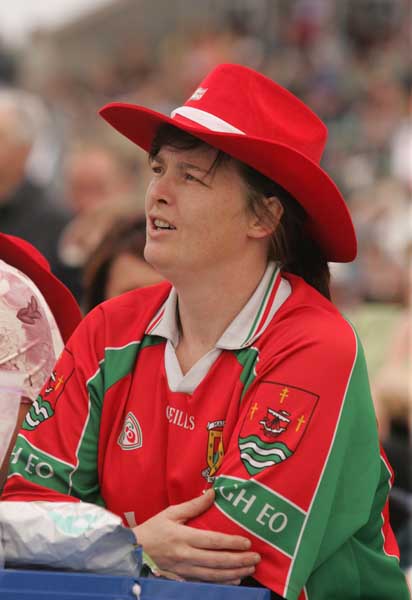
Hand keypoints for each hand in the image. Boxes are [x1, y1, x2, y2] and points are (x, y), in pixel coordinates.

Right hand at [133, 489, 259, 583]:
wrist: (134, 551)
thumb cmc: (153, 529)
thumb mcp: (170, 513)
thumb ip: (193, 505)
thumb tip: (212, 494)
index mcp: (183, 537)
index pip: (212, 541)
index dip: (231, 542)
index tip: (247, 542)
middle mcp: (185, 556)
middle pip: (217, 561)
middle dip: (239, 560)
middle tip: (256, 558)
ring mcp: (184, 570)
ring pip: (213, 575)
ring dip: (234, 573)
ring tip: (249, 569)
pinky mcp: (182, 579)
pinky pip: (205, 583)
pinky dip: (221, 583)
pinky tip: (234, 580)